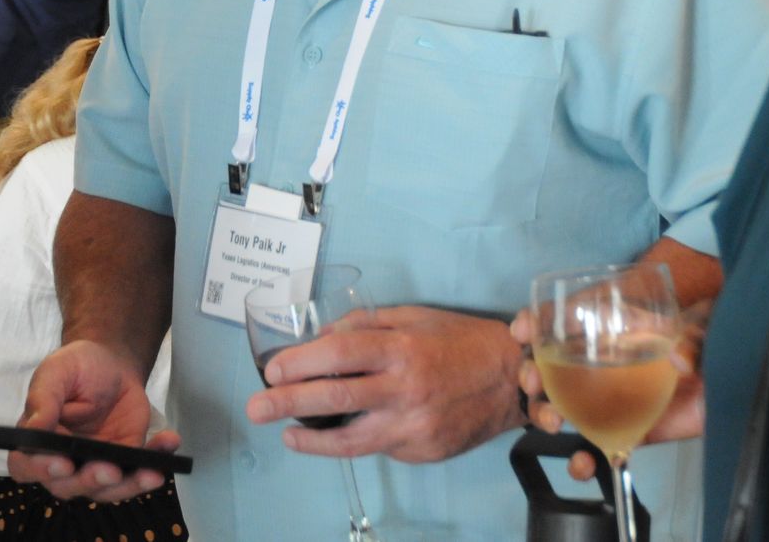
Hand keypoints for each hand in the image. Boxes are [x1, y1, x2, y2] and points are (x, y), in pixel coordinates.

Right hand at [9, 341, 181, 502]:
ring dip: (129, 484)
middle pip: (69, 486)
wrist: (112, 364)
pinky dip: (156, 461)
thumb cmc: (76, 368)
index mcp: (36, 442)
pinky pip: (140, 470)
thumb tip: (34, 427)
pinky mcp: (125, 460)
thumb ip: (43, 399)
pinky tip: (169, 443)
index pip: (27, 466)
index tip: (61, 462)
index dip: (41, 470)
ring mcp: (95, 465)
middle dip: (90, 480)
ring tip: (150, 473)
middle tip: (110, 469)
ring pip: (107, 489)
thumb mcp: (56, 372)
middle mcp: (62, 462)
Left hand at [246, 305, 523, 462]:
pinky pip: (380, 447)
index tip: (273, 369)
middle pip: (335, 399)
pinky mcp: (423, 451)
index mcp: (402, 348)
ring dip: (311, 440)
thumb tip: (323, 339)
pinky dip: (355, 441)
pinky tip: (337, 436)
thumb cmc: (461, 341)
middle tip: (256, 407)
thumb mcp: (415, 317)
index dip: (301, 362)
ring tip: (286, 435)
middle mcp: (406, 389)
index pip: (339, 355)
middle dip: (287, 403)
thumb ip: (368, 325)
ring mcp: (415, 426)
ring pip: (351, 440)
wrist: (512, 379)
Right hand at [508, 304, 706, 480]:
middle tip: (532, 382)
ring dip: (544, 414)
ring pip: (561, 405)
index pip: (565, 319)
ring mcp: (610, 398)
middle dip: (530, 372)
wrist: (736, 383)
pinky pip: (596, 447)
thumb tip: (680, 360)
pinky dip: (582, 460)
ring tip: (552, 422)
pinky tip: (581, 464)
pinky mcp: (626, 431)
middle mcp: (603, 361)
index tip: (521, 330)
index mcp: (614, 327)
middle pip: (550, 364)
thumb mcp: (705, 330)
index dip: (536, 321)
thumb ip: (694, 340)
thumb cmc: (714, 342)